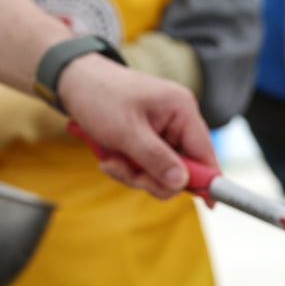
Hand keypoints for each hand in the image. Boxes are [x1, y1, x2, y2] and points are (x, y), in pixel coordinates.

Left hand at [55, 54, 217, 198]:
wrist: (74, 80)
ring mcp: (166, 130)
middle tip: (126, 173)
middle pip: (183, 169)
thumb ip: (156, 159)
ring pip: (163, 172)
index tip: (210, 205)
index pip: (205, 154)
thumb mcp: (126, 132)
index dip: (207, 181)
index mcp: (182, 110)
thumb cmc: (99, 96)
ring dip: (135, 174)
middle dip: (152, 178)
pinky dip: (130, 168)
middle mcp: (179, 120)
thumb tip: (181, 184)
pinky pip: (150, 165)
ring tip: (111, 161)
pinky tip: (111, 158)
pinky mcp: (152, 138)